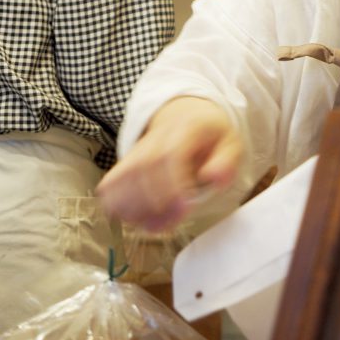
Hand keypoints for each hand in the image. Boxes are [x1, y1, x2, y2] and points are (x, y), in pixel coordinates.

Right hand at [96, 96, 243, 230]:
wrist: (183, 115)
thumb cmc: (209, 136)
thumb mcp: (230, 142)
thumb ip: (226, 162)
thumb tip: (213, 178)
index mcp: (185, 129)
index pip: (170, 154)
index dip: (173, 184)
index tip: (185, 208)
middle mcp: (155, 137)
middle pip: (144, 168)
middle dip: (156, 202)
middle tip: (171, 224)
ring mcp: (135, 151)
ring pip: (122, 178)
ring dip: (135, 209)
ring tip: (155, 224)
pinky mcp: (122, 165)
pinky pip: (109, 186)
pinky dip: (116, 206)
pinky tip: (136, 218)